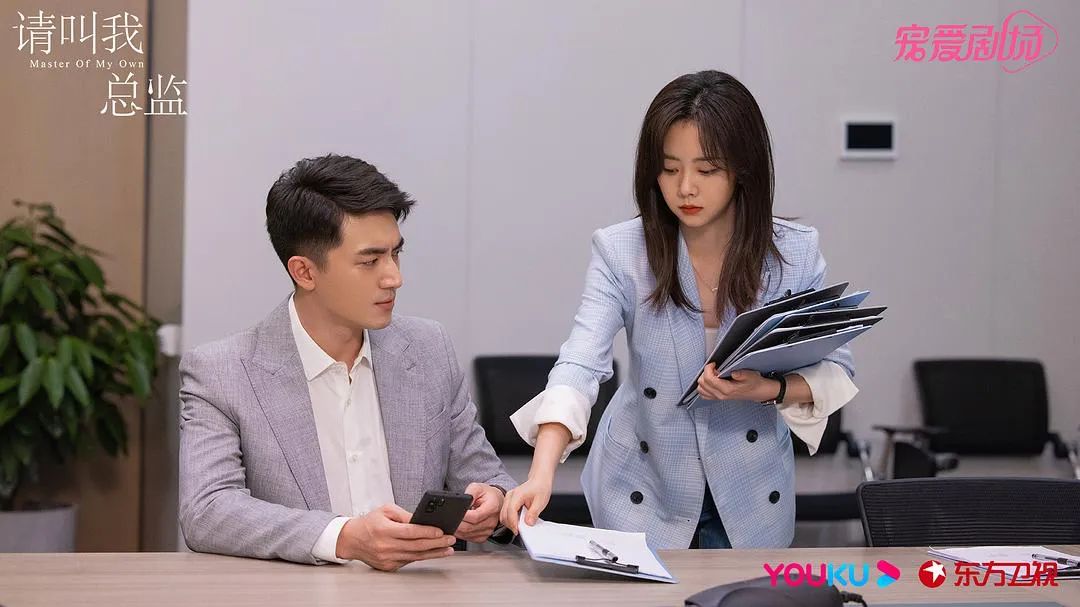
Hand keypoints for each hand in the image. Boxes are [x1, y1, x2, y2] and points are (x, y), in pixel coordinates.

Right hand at [335, 503, 456, 570]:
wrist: (352, 540)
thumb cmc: (370, 522)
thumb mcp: (386, 510)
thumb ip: (405, 515)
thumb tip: (423, 520)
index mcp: (384, 530)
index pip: (410, 532)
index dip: (427, 532)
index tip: (441, 531)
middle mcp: (386, 546)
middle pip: (416, 546)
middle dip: (437, 543)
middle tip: (451, 539)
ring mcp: (387, 558)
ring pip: (415, 556)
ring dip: (434, 553)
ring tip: (448, 549)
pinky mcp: (389, 566)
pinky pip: (409, 561)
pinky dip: (422, 556)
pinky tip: (433, 553)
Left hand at [455, 483, 502, 542]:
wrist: (496, 501)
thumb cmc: (487, 494)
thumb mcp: (478, 487)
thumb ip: (470, 493)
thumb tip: (462, 503)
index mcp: (492, 507)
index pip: (475, 516)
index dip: (463, 516)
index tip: (454, 513)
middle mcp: (492, 521)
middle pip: (470, 527)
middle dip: (457, 524)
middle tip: (448, 519)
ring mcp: (488, 530)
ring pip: (468, 534)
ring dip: (458, 530)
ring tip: (452, 523)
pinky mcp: (484, 536)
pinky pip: (470, 538)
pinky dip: (461, 535)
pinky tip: (459, 528)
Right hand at [499, 474, 552, 533]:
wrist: (540, 480)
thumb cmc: (540, 487)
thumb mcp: (541, 501)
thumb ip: (533, 513)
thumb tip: (528, 523)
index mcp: (518, 495)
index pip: (511, 511)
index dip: (513, 523)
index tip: (518, 531)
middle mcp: (510, 496)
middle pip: (504, 514)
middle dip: (510, 524)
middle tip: (519, 531)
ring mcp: (508, 498)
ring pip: (503, 514)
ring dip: (509, 522)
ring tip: (519, 527)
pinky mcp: (509, 501)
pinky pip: (505, 513)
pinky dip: (510, 519)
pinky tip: (517, 522)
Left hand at [696, 364, 779, 401]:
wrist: (757, 391)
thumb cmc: (753, 383)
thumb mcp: (750, 375)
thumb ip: (741, 374)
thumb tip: (733, 372)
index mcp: (727, 389)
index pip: (709, 379)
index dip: (708, 368)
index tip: (714, 364)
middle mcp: (720, 395)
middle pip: (702, 383)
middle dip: (705, 373)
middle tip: (714, 368)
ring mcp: (718, 397)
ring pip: (701, 389)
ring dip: (704, 379)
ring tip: (712, 374)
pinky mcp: (718, 397)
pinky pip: (704, 394)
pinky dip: (704, 386)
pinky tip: (711, 381)